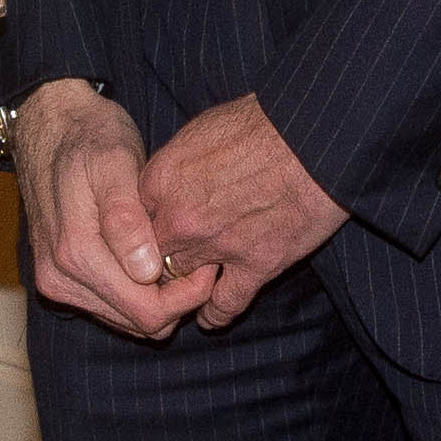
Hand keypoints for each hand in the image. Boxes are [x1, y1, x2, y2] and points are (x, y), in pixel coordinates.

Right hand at [19, 77, 216, 340]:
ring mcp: (56, 281)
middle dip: (176, 299)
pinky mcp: (60, 278)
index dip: (187, 295)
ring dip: (157, 296)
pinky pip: (110, 306)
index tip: (208, 261)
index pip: (147, 311)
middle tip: (198, 257)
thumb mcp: (114, 163)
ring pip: (126, 319)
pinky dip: (137, 292)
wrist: (49, 123)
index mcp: (76, 253)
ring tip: (174, 252)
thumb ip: (126, 219)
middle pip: (137, 323)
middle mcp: (59, 278)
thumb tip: (145, 272)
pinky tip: (150, 257)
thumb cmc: (89, 136)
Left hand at [137, 94, 347, 331]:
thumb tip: (171, 181)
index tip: (149, 235)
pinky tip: (209, 318)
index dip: (142, 229)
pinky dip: (214, 315)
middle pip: (150, 256)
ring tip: (184, 294)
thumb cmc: (260, 122)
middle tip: (160, 270)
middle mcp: (179, 218)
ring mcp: (215, 246)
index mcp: (161, 180)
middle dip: (156, 262)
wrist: (311, 135)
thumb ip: (176, 165)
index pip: (130, 222)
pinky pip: (224, 305)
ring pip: (183, 283)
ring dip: (185, 287)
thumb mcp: (200, 130)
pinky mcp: (255, 265)